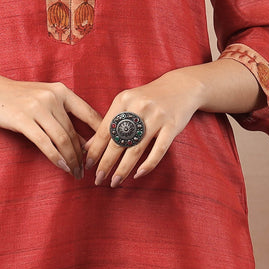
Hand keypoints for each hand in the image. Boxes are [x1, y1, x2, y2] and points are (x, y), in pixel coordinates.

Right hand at [0, 72, 101, 177]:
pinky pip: (45, 143)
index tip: (107, 149)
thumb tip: (83, 139)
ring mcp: (37, 107)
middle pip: (73, 131)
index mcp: (61, 90)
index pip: (88, 113)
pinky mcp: (22, 119)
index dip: (99, 133)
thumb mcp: (43, 98)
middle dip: (83, 154)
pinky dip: (56, 157)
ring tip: (76, 172)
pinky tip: (62, 167)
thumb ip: (61, 113)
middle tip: (87, 170)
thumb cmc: (17, 97)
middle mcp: (52, 97)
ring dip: (72, 159)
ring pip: (62, 138)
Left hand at [86, 70, 205, 188]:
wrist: (181, 86)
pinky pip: (158, 150)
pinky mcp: (172, 125)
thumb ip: (109, 123)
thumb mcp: (126, 104)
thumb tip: (88, 147)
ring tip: (114, 182)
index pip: (105, 130)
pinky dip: (148, 164)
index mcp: (123, 100)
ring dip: (123, 168)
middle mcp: (138, 107)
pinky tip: (138, 174)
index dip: (95, 150)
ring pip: (136, 149)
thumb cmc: (148, 98)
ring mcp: (156, 116)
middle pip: (118, 141)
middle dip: (106, 163)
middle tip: (98, 179)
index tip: (88, 165)